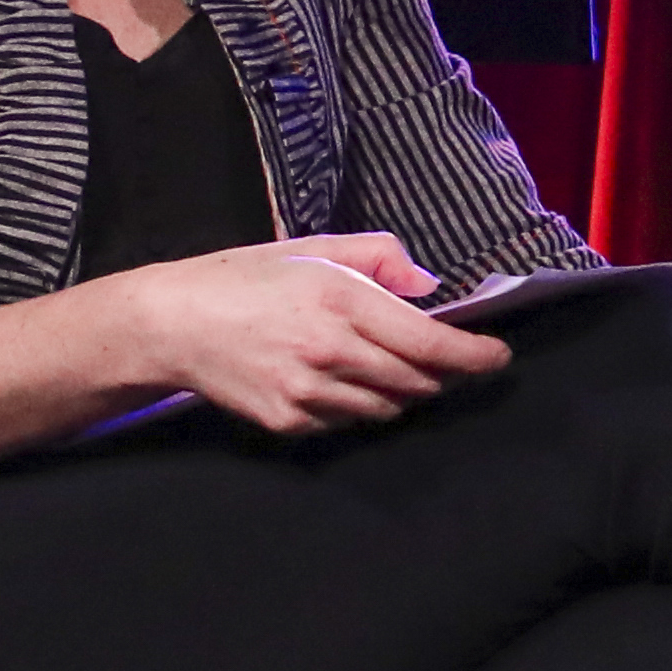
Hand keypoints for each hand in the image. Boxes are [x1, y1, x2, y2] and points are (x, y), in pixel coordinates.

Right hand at [133, 233, 510, 435]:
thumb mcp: (315, 249)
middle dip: (438, 373)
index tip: (497, 357)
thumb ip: (380, 258)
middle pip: (418, 381)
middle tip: (440, 358)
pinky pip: (348, 422)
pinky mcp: (290, 421)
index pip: (431, 343)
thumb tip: (427, 287)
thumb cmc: (246, 278)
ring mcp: (309, 392)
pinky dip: (358, 406)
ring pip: (388, 407)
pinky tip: (338, 381)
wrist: (173, 323)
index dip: (474, 355)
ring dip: (400, 391)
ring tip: (381, 365)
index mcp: (342, 300)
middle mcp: (331, 351)